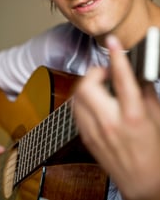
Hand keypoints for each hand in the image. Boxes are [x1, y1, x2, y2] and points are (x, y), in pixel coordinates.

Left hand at [73, 35, 159, 199]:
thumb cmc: (155, 154)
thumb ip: (146, 93)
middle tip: (105, 73)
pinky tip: (93, 101)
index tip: (113, 42)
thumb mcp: (157, 118)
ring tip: (99, 86)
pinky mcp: (86, 137)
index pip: (122, 79)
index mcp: (132, 116)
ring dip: (86, 84)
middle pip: (88, 85)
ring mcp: (95, 131)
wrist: (144, 184)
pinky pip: (75, 110)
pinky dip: (82, 99)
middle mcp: (110, 122)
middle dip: (94, 72)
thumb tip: (138, 75)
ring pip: (76, 96)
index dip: (117, 56)